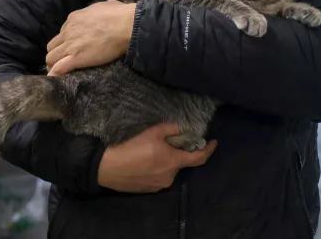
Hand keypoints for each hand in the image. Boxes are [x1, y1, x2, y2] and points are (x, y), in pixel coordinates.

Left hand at [46, 0, 136, 75]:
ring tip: (59, 72)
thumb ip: (102, 8)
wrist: (125, 25)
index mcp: (74, 18)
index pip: (62, 32)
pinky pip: (58, 68)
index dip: (66, 41)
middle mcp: (68, 31)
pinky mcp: (76, 58)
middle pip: (52, 46)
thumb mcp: (106, 5)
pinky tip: (56, 79)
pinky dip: (55, 74)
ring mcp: (71, 45)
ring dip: (54, 64)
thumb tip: (108, 6)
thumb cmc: (120, 14)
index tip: (72, 46)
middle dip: (56, 53)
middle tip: (63, 60)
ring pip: (50, 58)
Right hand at [97, 123, 216, 192]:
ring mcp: (158, 186)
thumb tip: (184, 129)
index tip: (214, 142)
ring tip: (151, 152)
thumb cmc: (131, 147)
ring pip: (168, 171)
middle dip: (177, 153)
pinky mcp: (147, 190)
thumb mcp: (153, 132)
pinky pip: (157, 177)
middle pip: (180, 163)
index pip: (199, 158)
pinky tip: (143, 162)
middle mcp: (170, 177)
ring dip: (165, 161)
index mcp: (174, 163)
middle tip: (167, 142)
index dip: (209, 150)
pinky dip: (156, 169)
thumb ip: (172, 129)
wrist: (107, 167)